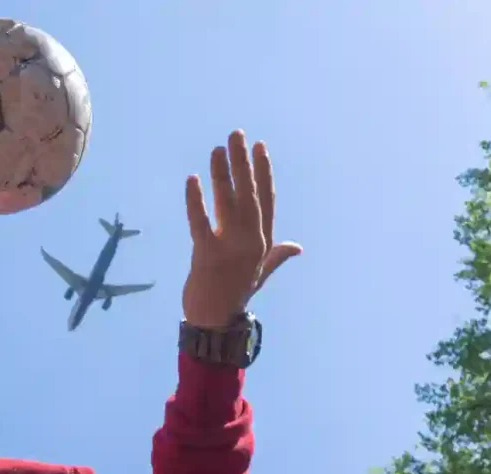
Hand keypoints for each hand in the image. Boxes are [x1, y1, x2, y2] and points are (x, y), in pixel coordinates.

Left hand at [182, 130, 301, 327]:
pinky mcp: (206, 256)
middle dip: (244, 163)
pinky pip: (200, 222)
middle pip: (249, 195)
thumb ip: (277, 256)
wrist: (214, 322)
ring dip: (222, 175)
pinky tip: (192, 179)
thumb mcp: (259, 273)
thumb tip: (298, 247)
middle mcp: (250, 242)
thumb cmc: (234, 295)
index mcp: (263, 242)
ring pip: (227, 204)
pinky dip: (196, 201)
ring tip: (217, 149)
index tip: (260, 147)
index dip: (264, 172)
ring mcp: (229, 249)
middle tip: (237, 134)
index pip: (267, 199)